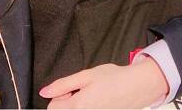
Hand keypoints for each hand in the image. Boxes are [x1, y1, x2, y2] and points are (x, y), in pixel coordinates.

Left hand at [42, 59, 168, 108]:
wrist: (137, 87)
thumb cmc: (113, 79)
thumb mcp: (86, 75)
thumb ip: (63, 84)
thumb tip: (44, 92)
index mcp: (77, 107)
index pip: (53, 107)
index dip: (60, 94)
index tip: (72, 88)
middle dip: (68, 101)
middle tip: (82, 90)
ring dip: (78, 105)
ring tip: (92, 95)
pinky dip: (89, 108)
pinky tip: (98, 101)